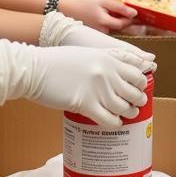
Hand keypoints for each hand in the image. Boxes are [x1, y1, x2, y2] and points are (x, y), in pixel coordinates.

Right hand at [0, 40, 151, 128]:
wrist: (34, 68)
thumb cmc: (56, 61)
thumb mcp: (85, 53)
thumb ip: (105, 59)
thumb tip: (118, 69)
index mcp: (107, 58)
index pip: (136, 70)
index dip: (142, 80)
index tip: (142, 86)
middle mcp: (107, 73)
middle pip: (134, 90)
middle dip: (138, 98)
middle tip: (136, 104)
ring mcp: (98, 89)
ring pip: (125, 107)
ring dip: (129, 112)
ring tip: (128, 114)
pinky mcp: (86, 104)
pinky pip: (109, 119)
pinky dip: (114, 123)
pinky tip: (113, 123)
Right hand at [61, 0, 136, 32]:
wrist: (68, 12)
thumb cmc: (85, 5)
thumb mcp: (103, 1)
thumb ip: (119, 7)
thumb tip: (134, 13)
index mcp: (105, 23)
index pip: (125, 24)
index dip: (135, 20)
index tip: (144, 17)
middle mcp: (104, 32)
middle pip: (122, 28)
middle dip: (131, 22)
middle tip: (141, 17)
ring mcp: (100, 35)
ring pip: (117, 29)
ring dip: (122, 22)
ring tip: (128, 15)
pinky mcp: (98, 35)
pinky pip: (110, 30)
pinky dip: (114, 24)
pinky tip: (114, 17)